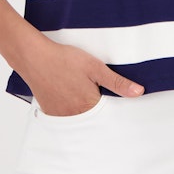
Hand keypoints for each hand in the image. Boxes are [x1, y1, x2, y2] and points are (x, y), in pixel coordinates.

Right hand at [26, 39, 143, 116]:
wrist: (35, 57)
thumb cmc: (64, 60)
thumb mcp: (95, 67)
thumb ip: (118, 82)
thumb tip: (138, 92)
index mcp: (89, 106)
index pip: (108, 113)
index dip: (110, 102)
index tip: (109, 96)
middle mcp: (75, 115)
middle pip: (92, 116)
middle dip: (96, 105)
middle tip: (90, 88)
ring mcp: (60, 114)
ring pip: (78, 115)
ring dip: (81, 107)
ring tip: (78, 88)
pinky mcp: (50, 110)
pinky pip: (64, 115)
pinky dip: (69, 107)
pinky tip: (67, 92)